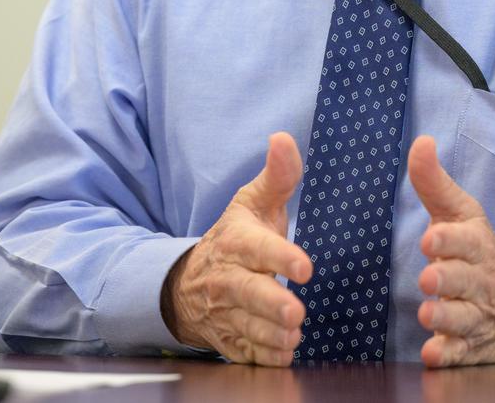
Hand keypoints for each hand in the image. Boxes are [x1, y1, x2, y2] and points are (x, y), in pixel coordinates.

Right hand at [161, 132, 312, 364]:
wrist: (189, 282)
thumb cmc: (236, 237)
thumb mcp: (252, 202)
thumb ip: (277, 175)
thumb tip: (283, 138)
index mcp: (237, 241)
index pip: (257, 248)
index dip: (280, 257)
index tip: (305, 267)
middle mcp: (227, 278)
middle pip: (247, 294)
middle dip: (272, 305)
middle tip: (296, 313)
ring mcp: (225, 312)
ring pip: (247, 328)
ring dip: (270, 334)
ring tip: (292, 334)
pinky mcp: (227, 340)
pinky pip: (244, 354)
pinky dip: (262, 357)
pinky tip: (282, 353)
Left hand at [408, 135, 494, 367]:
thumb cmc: (474, 248)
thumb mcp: (458, 213)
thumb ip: (433, 182)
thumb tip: (421, 141)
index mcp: (475, 244)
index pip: (465, 240)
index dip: (448, 240)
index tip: (430, 239)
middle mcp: (479, 280)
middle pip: (465, 280)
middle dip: (448, 279)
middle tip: (429, 278)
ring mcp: (477, 314)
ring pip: (464, 318)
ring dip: (446, 317)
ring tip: (428, 315)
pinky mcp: (472, 343)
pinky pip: (462, 352)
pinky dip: (449, 354)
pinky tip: (433, 353)